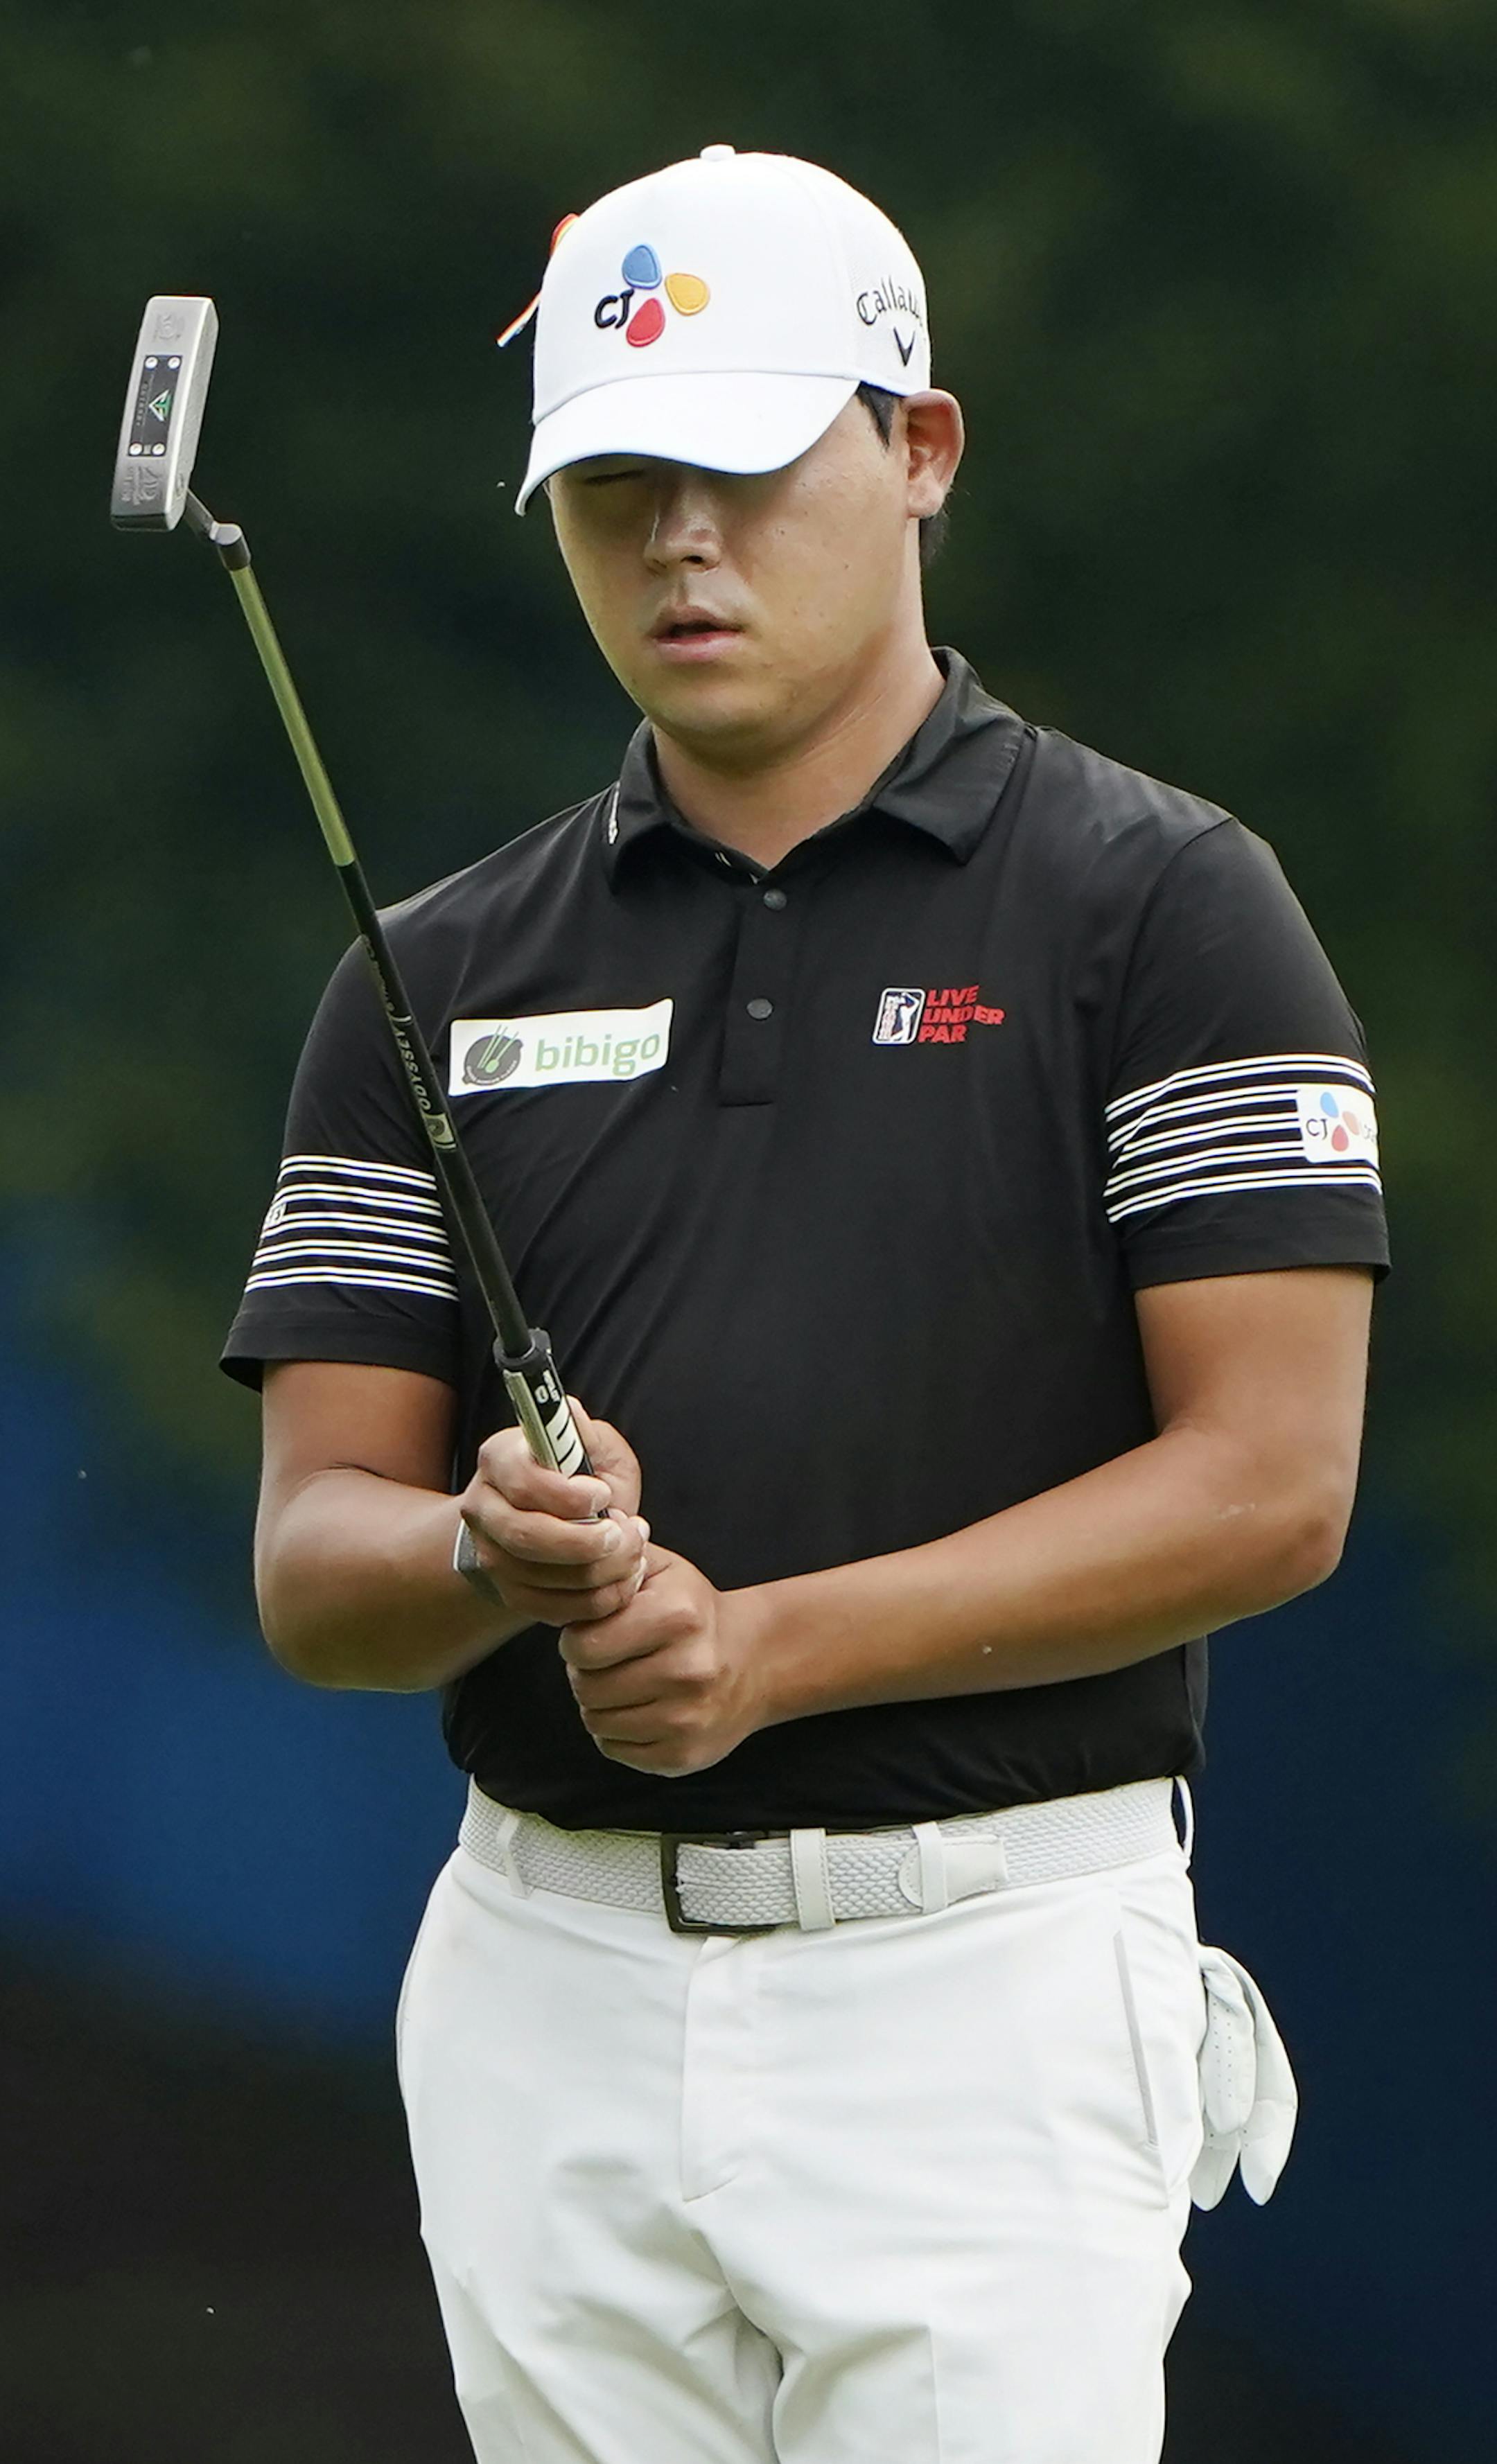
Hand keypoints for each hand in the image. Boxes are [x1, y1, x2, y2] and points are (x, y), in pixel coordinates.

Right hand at [455, 1400, 648, 1626]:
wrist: (555, 1521)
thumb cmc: (578, 1477)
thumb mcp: (591, 1447)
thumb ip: (586, 1434)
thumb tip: (570, 1411)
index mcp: (499, 1459)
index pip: (523, 1481)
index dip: (567, 1495)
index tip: (604, 1496)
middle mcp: (484, 1508)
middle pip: (525, 1537)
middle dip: (585, 1543)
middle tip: (625, 1534)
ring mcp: (491, 1555)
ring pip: (541, 1578)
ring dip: (601, 1572)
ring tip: (633, 1552)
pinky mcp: (509, 1593)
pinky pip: (553, 1609)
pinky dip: (597, 1600)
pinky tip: (622, 1578)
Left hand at [559, 1548, 771, 1776]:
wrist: (753, 1662)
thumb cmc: (693, 1612)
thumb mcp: (663, 1571)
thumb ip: (617, 1561)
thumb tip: (575, 1566)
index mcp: (677, 1617)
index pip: (582, 1645)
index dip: (577, 1640)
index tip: (595, 1634)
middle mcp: (687, 1670)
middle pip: (585, 1687)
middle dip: (586, 1672)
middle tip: (608, 1661)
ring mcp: (688, 1718)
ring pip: (596, 1721)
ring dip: (599, 1703)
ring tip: (624, 1684)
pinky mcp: (683, 1754)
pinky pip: (614, 1749)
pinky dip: (616, 1733)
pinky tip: (640, 1709)